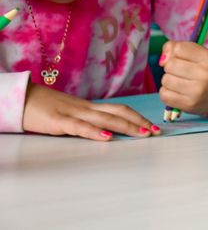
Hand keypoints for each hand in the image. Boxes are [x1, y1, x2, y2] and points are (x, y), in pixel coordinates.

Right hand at [22, 82, 157, 140]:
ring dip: (126, 126)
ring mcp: (74, 114)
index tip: (153, 126)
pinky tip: (108, 138)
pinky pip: (80, 127)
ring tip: (142, 134)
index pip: (120, 110)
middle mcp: (86, 108)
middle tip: (156, 131)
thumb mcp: (70, 113)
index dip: (138, 117)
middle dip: (140, 122)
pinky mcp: (59, 122)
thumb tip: (105, 128)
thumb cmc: (45, 108)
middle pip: (119, 112)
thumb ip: (87, 119)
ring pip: (105, 119)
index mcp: (90, 107)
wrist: (21, 99)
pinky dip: (95, 132)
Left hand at [159, 41, 207, 116]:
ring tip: (179, 82)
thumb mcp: (197, 54)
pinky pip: (164, 95)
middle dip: (171, 67)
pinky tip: (176, 92)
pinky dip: (166, 92)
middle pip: (170, 65)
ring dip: (168, 80)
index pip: (178, 49)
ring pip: (165, 80)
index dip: (175, 52)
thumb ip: (176, 47)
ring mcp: (198, 91)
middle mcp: (205, 74)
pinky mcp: (189, 105)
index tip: (181, 58)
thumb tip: (162, 60)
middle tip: (180, 72)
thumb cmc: (203, 70)